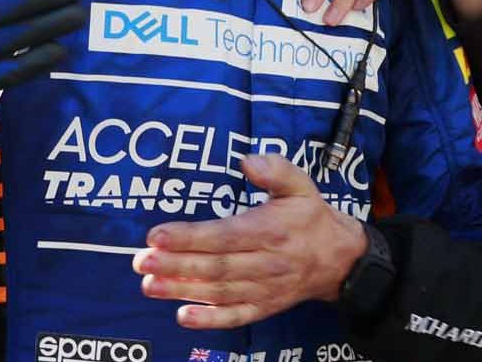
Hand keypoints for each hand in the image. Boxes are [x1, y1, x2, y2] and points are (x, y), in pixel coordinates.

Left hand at [134, 155, 365, 328]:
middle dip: (175, 265)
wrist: (339, 259)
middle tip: (141, 261)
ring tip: (149, 285)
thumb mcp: (300, 184)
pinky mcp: (264, 307)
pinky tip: (184, 316)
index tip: (157, 235)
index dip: (189, 237)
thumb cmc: (310, 217)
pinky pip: (235, 316)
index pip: (224, 235)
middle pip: (215, 265)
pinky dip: (210, 319)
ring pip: (219, 291)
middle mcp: (266, 263)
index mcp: (270, 230)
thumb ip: (275, 169)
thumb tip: (247, 161)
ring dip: (182, 290)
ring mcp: (264, 289)